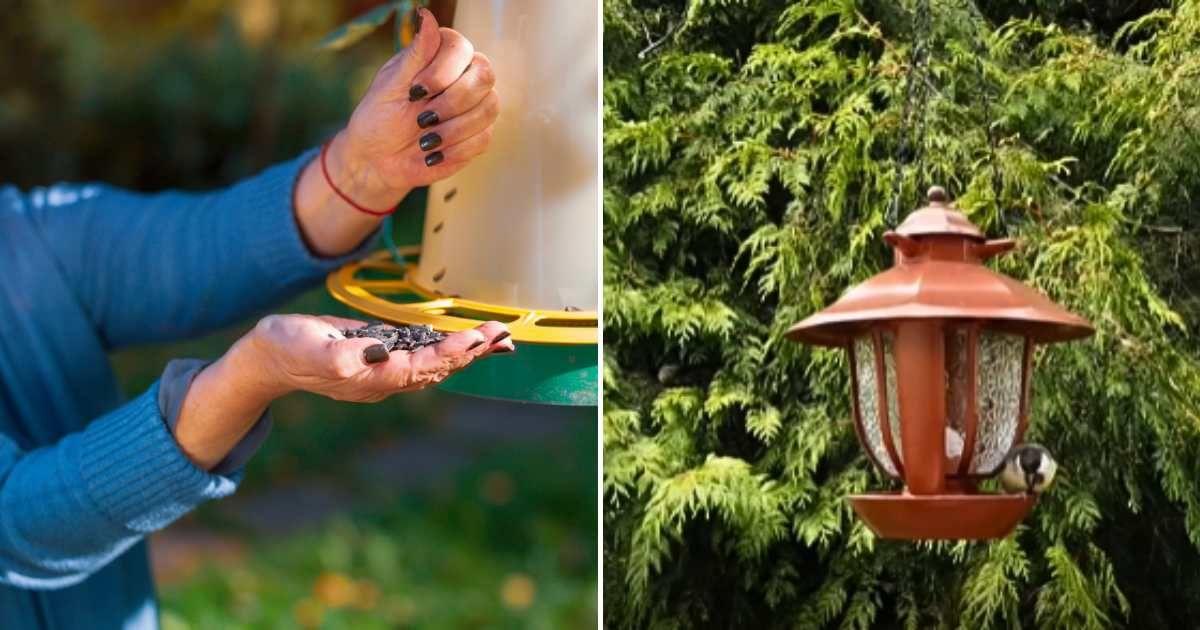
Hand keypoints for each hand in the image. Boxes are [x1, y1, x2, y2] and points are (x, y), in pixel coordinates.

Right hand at [249, 314, 513, 401]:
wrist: (268, 358)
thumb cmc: (287, 348)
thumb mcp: (312, 347)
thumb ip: (346, 354)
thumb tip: (380, 352)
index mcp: (371, 378)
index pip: (421, 366)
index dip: (449, 353)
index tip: (474, 338)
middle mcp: (385, 380)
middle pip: (438, 368)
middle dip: (471, 351)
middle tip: (502, 334)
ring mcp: (385, 372)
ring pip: (436, 364)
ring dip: (469, 352)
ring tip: (500, 340)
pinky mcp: (383, 358)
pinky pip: (425, 355)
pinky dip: (451, 348)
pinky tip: (469, 342)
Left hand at [328, 7, 499, 206]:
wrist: (377, 160)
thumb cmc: (379, 118)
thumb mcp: (390, 86)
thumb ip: (415, 54)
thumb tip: (426, 14)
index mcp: (439, 57)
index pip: (461, 48)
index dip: (443, 70)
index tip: (415, 92)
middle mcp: (463, 76)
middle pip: (485, 75)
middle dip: (453, 102)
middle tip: (422, 120)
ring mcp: (474, 106)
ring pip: (489, 108)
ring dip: (454, 129)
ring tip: (424, 141)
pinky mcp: (478, 135)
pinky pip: (484, 138)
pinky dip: (456, 149)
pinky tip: (433, 153)